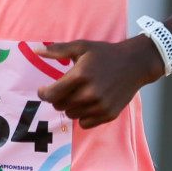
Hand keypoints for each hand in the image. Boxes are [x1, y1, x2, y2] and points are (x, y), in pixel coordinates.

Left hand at [36, 36, 165, 128]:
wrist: (135, 64)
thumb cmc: (105, 53)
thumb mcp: (82, 47)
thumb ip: (58, 50)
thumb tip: (36, 50)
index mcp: (80, 75)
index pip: (52, 94)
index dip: (44, 93)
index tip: (44, 90)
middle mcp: (90, 93)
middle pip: (60, 106)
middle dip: (58, 98)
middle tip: (65, 89)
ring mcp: (100, 106)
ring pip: (71, 115)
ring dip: (70, 106)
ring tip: (79, 94)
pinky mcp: (109, 115)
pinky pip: (85, 124)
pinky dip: (83, 115)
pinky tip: (88, 103)